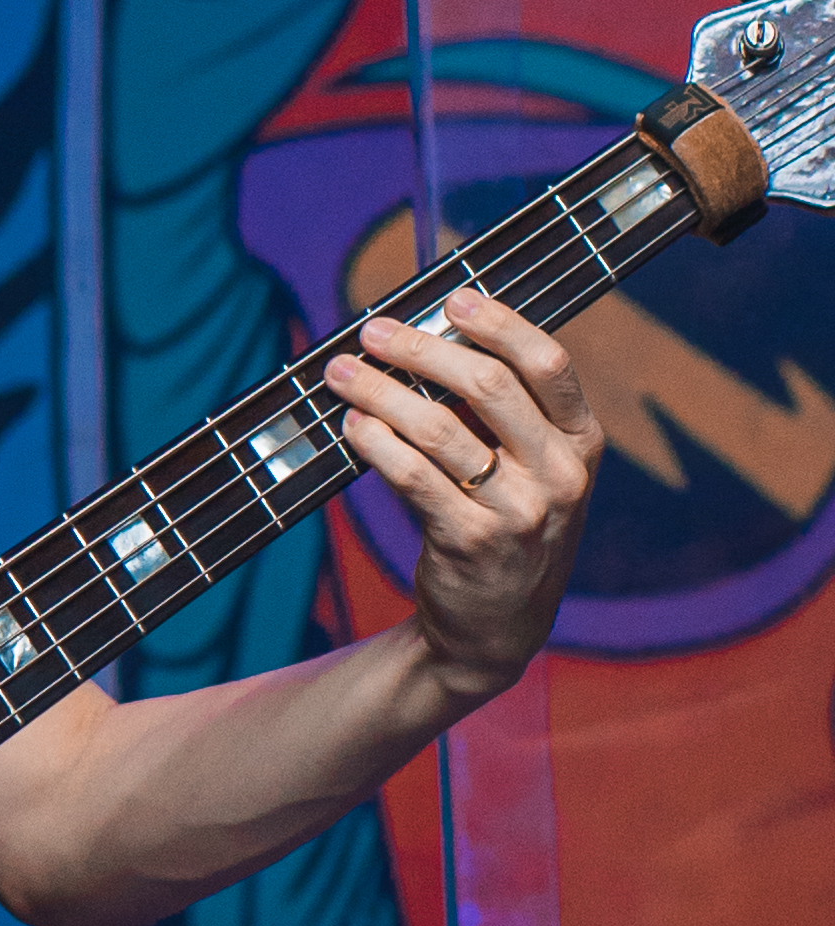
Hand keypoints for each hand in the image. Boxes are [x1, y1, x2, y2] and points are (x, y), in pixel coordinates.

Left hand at [324, 284, 602, 706]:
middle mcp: (561, 475)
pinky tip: (352, 425)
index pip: (549, 363)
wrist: (497, 626)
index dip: (499, 323)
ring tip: (343, 373)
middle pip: (488, 385)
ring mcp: (520, 513)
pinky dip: (376, 443)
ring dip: (382, 392)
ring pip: (440, 429)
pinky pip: (414, 477)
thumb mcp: (532, 470)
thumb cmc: (506, 525)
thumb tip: (429, 337)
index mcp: (582, 443)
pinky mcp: (472, 544)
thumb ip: (500, 413)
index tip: (452, 299)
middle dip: (421, 349)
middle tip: (374, 331)